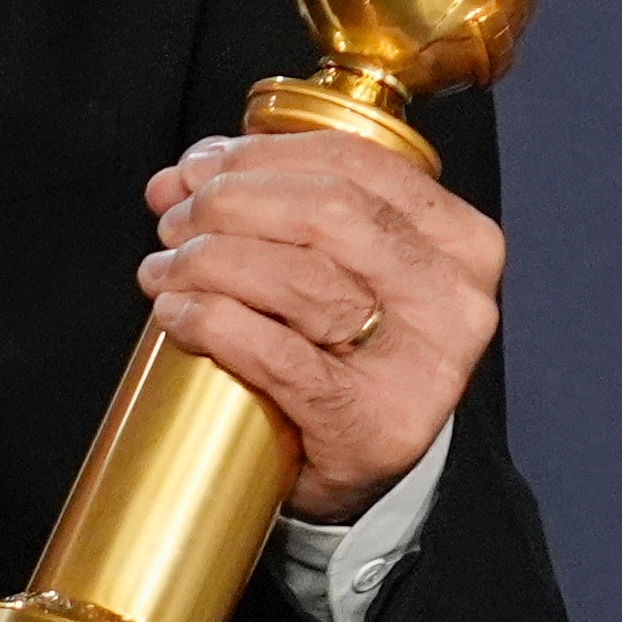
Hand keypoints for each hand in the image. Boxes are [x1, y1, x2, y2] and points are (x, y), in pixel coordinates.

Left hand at [137, 131, 498, 519]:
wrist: (366, 465)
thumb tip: (185, 172)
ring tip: (162, 271)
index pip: (356, 164)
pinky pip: (280, 356)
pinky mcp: (372, 423)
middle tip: (173, 223)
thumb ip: (278, 206)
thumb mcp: (339, 266)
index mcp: (459, 240)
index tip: (196, 169)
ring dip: (208, 262)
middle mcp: (453, 298)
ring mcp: (421, 365)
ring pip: (301, 279)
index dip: (260, 155)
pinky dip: (213, 324)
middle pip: (326, 213)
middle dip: (230, 204)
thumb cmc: (347, 353)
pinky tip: (175, 315)